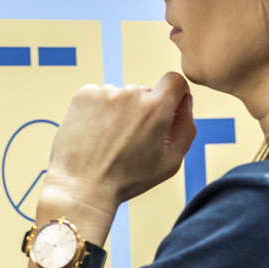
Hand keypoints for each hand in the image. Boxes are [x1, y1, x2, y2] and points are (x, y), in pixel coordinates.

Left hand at [39, 73, 196, 223]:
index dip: (173, 95)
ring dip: (119, 112)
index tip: (166, 110)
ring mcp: (104, 92)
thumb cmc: (128, 179)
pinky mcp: (83, 95)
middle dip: (143, 111)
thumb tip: (185, 101)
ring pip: (121, 96)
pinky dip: (98, 111)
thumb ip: (186, 127)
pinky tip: (95, 134)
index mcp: (155, 108)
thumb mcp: (170, 161)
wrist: (83, 186)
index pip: (175, 81)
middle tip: (131, 141)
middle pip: (145, 93)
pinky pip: (99, 97)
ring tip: (109, 142)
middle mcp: (130, 93)